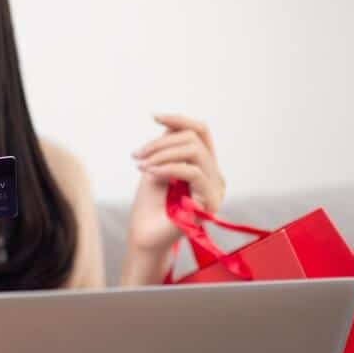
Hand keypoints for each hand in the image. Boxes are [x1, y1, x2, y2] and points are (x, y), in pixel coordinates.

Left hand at [127, 114, 225, 253]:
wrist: (145, 236)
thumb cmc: (150, 205)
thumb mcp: (156, 166)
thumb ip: (167, 147)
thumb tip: (170, 125)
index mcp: (204, 165)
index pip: (201, 132)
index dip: (179, 120)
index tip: (154, 116)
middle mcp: (214, 175)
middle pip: (195, 139)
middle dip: (161, 143)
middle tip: (138, 155)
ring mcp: (215, 189)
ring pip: (195, 152)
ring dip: (162, 154)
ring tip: (142, 166)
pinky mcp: (210, 202)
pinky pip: (193, 172)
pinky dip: (168, 168)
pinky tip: (150, 174)